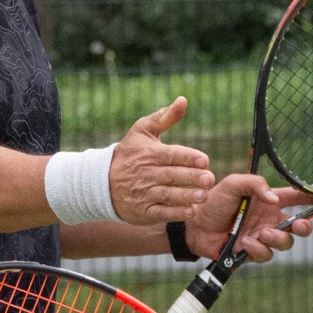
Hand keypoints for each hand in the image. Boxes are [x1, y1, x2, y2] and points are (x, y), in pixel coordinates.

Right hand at [108, 97, 213, 223]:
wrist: (102, 181)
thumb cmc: (129, 153)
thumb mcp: (142, 130)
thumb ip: (165, 117)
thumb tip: (183, 100)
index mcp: (150, 153)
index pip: (172, 155)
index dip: (189, 158)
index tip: (204, 161)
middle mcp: (147, 173)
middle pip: (172, 175)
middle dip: (192, 177)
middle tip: (210, 179)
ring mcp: (145, 193)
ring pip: (168, 195)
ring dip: (187, 196)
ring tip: (204, 195)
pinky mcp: (144, 211)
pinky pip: (162, 212)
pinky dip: (176, 213)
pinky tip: (192, 211)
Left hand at [184, 175, 312, 262]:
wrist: (194, 225)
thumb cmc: (213, 201)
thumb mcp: (233, 184)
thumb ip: (255, 184)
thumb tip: (275, 200)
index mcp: (267, 201)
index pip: (294, 199)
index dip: (309, 199)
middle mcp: (268, 219)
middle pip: (298, 226)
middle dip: (304, 227)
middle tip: (300, 225)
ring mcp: (261, 237)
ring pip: (285, 243)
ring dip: (278, 239)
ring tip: (263, 233)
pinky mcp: (252, 253)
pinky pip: (266, 255)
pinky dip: (258, 249)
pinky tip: (245, 243)